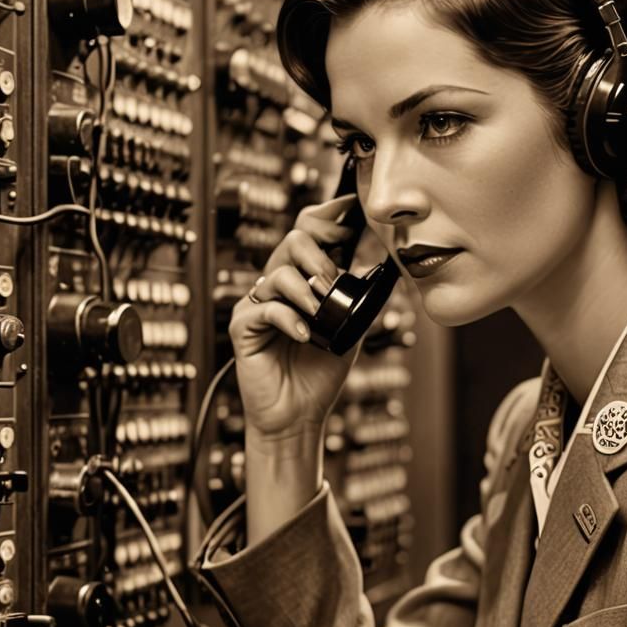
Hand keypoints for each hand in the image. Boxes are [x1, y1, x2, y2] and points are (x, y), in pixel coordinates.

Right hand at [228, 194, 362, 438]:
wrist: (300, 414)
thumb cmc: (321, 373)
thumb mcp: (352, 330)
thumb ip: (361, 299)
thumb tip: (383, 268)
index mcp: (305, 280)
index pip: (311, 233)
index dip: (330, 216)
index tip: (352, 212)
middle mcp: (280, 286)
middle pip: (294, 240)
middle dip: (320, 257)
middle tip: (333, 284)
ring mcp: (260, 305)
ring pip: (278, 272)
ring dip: (305, 291)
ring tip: (319, 313)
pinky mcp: (244, 328)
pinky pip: (264, 309)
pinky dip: (288, 319)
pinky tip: (304, 335)